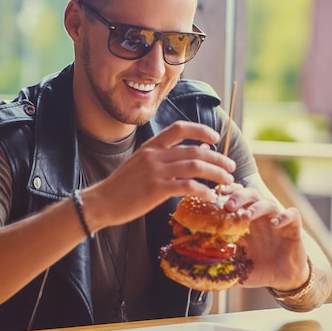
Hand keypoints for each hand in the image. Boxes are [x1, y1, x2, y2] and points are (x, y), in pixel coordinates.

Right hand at [85, 121, 235, 228]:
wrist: (101, 202)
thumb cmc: (122, 186)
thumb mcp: (141, 164)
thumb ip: (164, 157)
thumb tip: (193, 152)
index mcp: (151, 146)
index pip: (179, 128)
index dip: (200, 130)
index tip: (215, 138)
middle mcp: (154, 155)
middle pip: (194, 150)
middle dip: (217, 158)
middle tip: (230, 167)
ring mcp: (155, 172)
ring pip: (194, 166)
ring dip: (215, 173)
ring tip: (227, 181)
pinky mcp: (155, 190)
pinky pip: (186, 186)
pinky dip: (203, 190)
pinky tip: (210, 195)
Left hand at [219, 184, 309, 290]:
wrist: (282, 278)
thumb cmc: (258, 268)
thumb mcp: (236, 266)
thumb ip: (220, 264)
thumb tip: (198, 269)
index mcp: (245, 221)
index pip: (236, 197)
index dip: (227, 193)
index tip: (215, 196)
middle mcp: (260, 217)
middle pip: (250, 194)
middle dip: (238, 197)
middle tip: (228, 206)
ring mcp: (277, 220)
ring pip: (268, 202)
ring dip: (256, 207)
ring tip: (246, 216)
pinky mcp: (293, 228)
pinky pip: (292, 215)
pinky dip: (284, 216)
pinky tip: (275, 224)